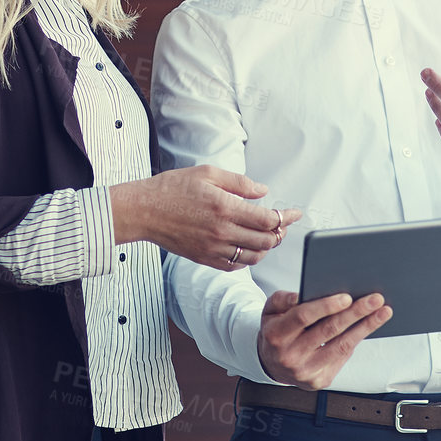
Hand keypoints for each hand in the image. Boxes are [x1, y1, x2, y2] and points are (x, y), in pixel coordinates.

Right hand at [110, 165, 299, 270]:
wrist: (144, 211)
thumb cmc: (173, 188)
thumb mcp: (208, 174)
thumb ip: (240, 183)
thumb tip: (263, 191)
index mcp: (225, 208)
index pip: (268, 219)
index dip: (286, 217)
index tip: (295, 214)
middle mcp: (222, 232)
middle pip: (266, 241)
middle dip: (280, 233)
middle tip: (281, 223)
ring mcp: (213, 249)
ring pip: (253, 257)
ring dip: (266, 248)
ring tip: (267, 236)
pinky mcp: (205, 259)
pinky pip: (235, 266)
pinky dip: (247, 259)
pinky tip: (247, 247)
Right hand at [256, 290, 390, 389]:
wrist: (272, 364)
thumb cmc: (277, 330)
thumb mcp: (271, 310)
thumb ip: (284, 299)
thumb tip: (303, 295)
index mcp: (276, 335)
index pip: (303, 317)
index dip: (326, 306)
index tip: (348, 297)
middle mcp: (290, 356)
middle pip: (328, 331)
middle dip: (355, 313)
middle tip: (376, 299)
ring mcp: (305, 371)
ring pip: (341, 346)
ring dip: (365, 327)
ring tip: (382, 312)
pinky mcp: (319, 381)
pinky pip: (342, 357)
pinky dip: (356, 340)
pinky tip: (367, 327)